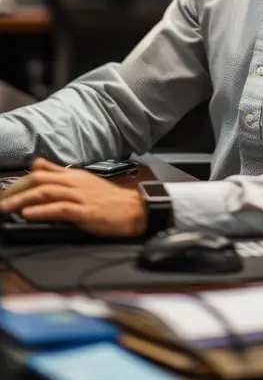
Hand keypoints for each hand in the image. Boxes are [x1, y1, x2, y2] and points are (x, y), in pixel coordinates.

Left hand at [0, 158, 147, 236]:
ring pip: (46, 194)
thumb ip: (59, 174)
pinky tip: (28, 214)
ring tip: (6, 208)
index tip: (6, 192)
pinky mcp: (85, 211)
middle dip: (16, 191)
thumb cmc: (108, 199)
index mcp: (73, 175)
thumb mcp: (82, 182)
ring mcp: (80, 196)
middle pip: (39, 182)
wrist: (134, 209)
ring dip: (23, 200)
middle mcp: (74, 182)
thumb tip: (37, 165)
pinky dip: (42, 211)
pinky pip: (60, 209)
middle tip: (1, 201)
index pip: (41, 173)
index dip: (20, 182)